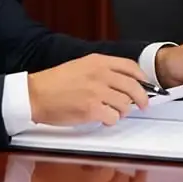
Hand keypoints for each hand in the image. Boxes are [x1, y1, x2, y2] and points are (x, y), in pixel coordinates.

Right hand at [26, 53, 149, 126]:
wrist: (36, 94)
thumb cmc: (55, 82)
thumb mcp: (81, 66)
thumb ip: (101, 70)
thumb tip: (121, 81)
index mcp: (98, 61)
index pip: (130, 66)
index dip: (141, 77)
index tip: (146, 84)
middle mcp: (100, 74)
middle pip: (133, 86)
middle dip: (142, 98)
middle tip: (143, 104)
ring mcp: (97, 92)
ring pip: (124, 104)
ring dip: (123, 111)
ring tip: (114, 112)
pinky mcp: (92, 109)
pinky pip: (113, 117)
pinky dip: (111, 120)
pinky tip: (104, 119)